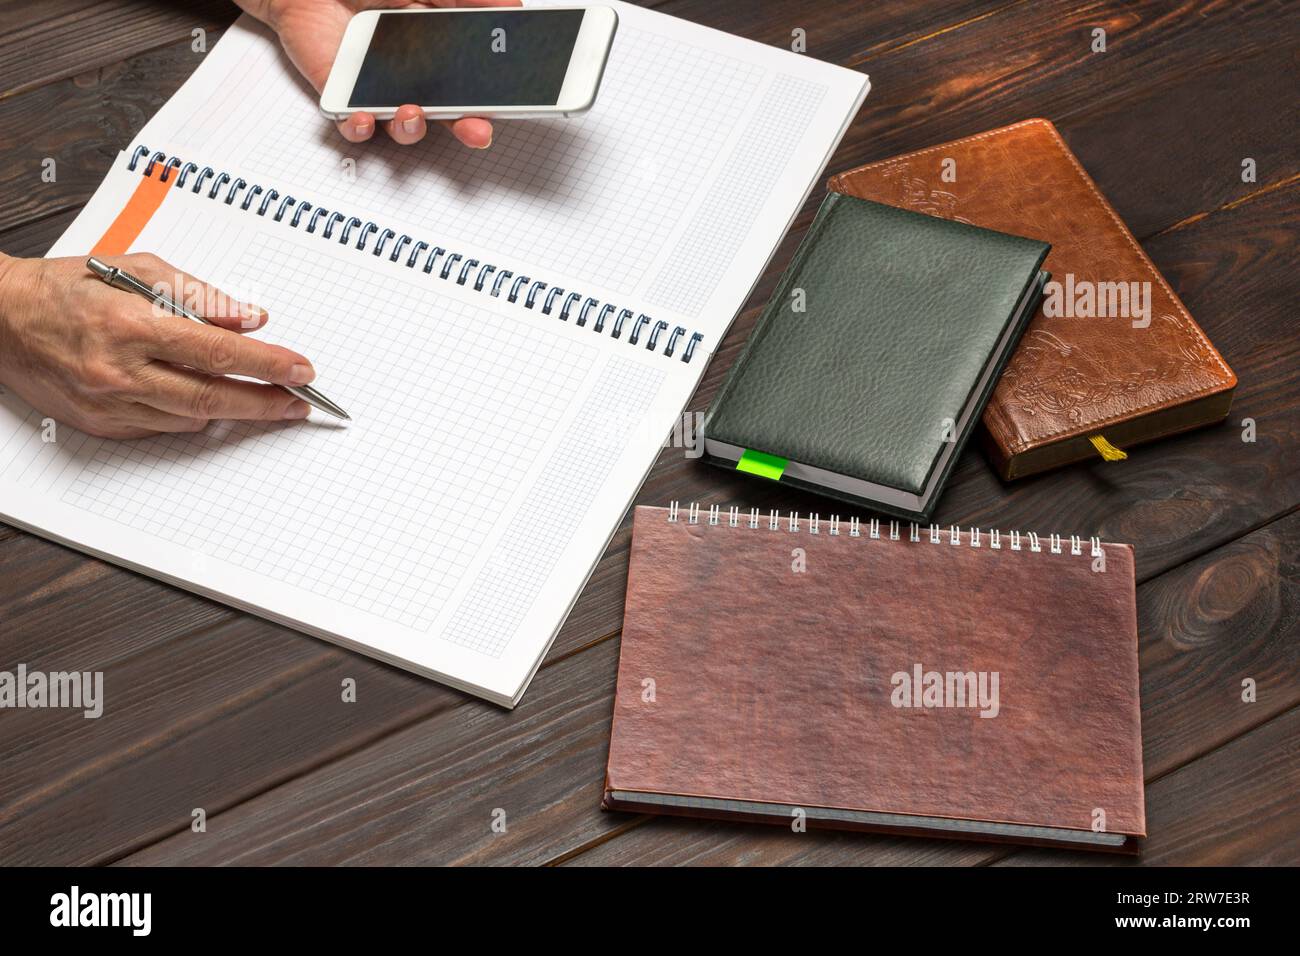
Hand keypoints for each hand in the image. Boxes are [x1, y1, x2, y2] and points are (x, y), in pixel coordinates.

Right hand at [0, 253, 315, 438]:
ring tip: (257, 396)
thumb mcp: (135, 269)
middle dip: (266, 401)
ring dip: (231, 409)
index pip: (217, 350)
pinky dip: (189, 412)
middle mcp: (120, 370)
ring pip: (192, 417)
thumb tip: (250, 316)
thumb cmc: (66, 288)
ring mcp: (110, 403)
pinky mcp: (103, 425)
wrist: (0, 319)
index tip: (300, 369)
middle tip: (299, 401)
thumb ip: (198, 295)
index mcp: (130, 324)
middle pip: (213, 396)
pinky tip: (197, 396)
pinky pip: (163, 427)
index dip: (267, 363)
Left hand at [239, 0, 520, 148]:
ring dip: (413, 128)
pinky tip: (365, 118)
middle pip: (447, 114)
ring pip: (404, 127)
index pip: (472, 85)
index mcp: (437, 51)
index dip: (490, 99)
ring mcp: (378, 89)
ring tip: (412, 113)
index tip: (508, 105)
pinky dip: (359, 128)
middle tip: (477, 130)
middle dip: (466, 126)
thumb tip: (510, 5)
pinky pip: (353, 125)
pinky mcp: (342, 96)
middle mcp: (411, 76)